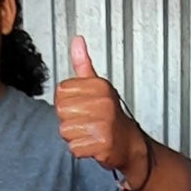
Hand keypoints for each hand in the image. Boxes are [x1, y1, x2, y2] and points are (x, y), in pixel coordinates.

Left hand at [54, 33, 139, 176]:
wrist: (129, 143)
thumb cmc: (110, 115)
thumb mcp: (98, 86)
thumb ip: (83, 64)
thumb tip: (77, 40)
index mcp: (99, 86)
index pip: (61, 91)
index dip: (67, 102)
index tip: (81, 106)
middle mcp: (103, 102)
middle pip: (61, 112)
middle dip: (69, 121)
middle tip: (86, 122)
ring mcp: (105, 123)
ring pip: (66, 131)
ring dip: (75, 136)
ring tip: (90, 133)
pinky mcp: (104, 143)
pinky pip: (74, 148)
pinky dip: (81, 150)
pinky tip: (93, 144)